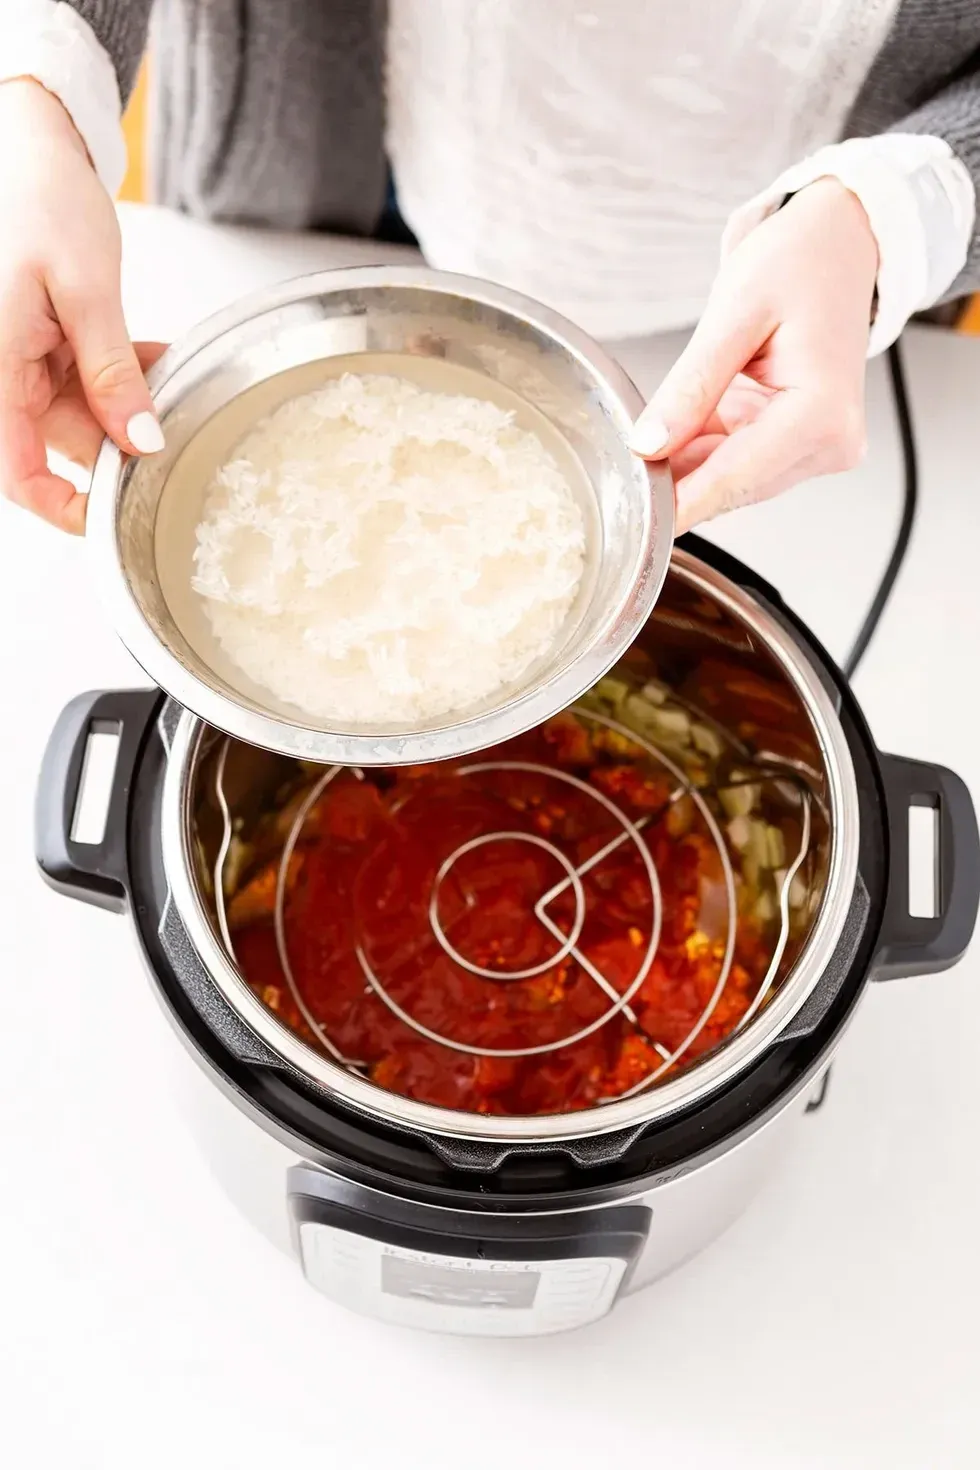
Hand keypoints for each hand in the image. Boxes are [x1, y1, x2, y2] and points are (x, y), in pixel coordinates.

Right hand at [0, 80, 165, 533]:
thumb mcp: (87, 289)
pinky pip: (84, 384)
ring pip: (80, 417)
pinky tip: (157, 357)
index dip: (66, 507)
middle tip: (174, 426)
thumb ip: (113, 373)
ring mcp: (19, 362)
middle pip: (58, 445)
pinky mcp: (39, 348)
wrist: (28, 144)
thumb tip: (140, 444)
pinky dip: (122, 379)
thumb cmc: (37, 197)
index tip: (116, 519)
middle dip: (120, 441)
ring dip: (129, 406)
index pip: (18, 472)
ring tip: (171, 374)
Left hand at [630, 177, 878, 532]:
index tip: (632, 515)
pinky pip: (741, 463)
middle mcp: (831, 442)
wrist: (839, 246)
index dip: (678, 502)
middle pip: (734, 487)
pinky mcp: (805, 445)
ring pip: (733, 481)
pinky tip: (683, 427)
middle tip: (622, 466)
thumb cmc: (800, 263)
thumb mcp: (733, 314)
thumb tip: (648, 445)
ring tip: (656, 429)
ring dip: (690, 465)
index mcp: (822, 413)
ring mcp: (821, 448)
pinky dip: (705, 452)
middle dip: (678, 481)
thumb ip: (691, 386)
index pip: (734, 479)